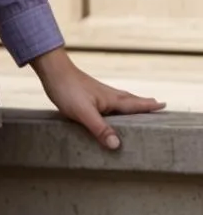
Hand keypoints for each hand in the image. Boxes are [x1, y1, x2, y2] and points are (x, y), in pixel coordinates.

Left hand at [30, 48, 165, 150]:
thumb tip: (118, 145)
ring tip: (137, 106)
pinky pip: (106, 101)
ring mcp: (97, 93)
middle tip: (156, 105)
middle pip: (129, 100)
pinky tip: (107, 107)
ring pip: (118, 99)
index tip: (163, 105)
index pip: (134, 104)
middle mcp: (107, 94)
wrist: (51, 69)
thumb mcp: (84, 112)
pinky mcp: (86, 93)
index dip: (148, 106)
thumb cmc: (67, 89)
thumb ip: (100, 128)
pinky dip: (114, 105)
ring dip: (130, 103)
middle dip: (142, 104)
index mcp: (111, 99)